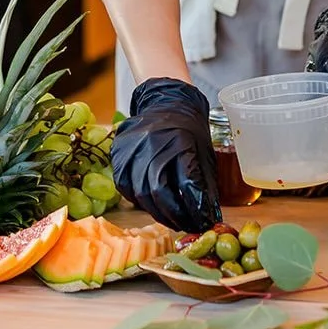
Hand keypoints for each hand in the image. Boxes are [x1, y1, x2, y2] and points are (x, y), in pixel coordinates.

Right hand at [110, 77, 221, 232]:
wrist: (167, 102)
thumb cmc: (191, 130)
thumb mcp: (204, 153)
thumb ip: (205, 185)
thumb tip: (209, 218)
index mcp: (180, 141)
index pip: (187, 184)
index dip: (195, 209)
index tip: (202, 223)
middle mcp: (153, 143)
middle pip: (159, 192)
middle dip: (175, 216)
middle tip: (186, 225)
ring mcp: (132, 147)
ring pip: (141, 194)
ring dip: (157, 212)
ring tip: (171, 219)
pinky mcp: (118, 153)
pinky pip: (126, 187)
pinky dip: (139, 200)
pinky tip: (152, 203)